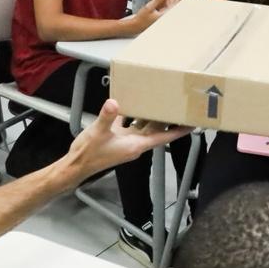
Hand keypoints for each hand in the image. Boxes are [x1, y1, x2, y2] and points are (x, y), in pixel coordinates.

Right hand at [62, 98, 193, 182]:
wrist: (76, 165)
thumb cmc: (89, 154)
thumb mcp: (98, 133)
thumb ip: (107, 117)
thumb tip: (114, 102)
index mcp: (136, 145)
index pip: (163, 138)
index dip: (178, 131)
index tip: (192, 125)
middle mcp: (135, 143)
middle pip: (157, 130)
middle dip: (168, 120)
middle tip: (179, 106)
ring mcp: (127, 140)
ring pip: (144, 126)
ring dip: (152, 115)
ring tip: (161, 101)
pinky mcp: (117, 137)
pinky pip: (130, 123)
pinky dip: (133, 114)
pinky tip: (133, 101)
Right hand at [132, 0, 179, 32]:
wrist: (136, 25)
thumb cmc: (141, 18)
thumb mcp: (149, 7)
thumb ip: (157, 0)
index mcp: (164, 15)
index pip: (174, 6)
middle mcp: (164, 17)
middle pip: (173, 6)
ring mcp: (162, 17)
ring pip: (169, 7)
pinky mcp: (159, 17)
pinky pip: (165, 8)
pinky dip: (166, 2)